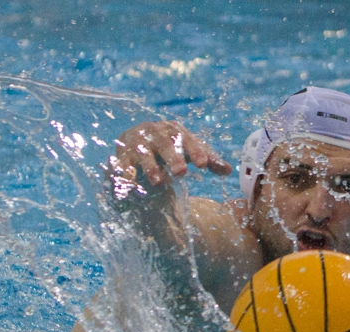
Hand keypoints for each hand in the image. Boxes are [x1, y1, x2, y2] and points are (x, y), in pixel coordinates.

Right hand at [112, 121, 231, 187]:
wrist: (136, 140)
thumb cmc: (168, 147)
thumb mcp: (188, 151)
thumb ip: (207, 159)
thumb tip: (228, 170)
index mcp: (175, 130)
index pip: (188, 140)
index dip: (196, 151)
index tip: (204, 165)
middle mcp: (155, 131)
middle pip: (166, 143)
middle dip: (173, 157)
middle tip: (181, 173)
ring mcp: (137, 141)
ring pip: (144, 153)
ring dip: (151, 167)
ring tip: (159, 183)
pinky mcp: (121, 153)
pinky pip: (123, 163)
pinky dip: (125, 173)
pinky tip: (130, 183)